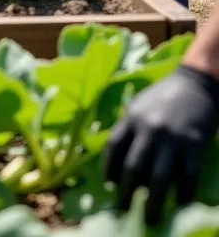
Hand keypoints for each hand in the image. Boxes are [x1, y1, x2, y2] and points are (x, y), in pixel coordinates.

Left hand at [104, 64, 218, 224]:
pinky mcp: (194, 144)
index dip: (109, 169)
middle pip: (133, 167)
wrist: (194, 84)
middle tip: (124, 210)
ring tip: (151, 218)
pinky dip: (184, 193)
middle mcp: (148, 129)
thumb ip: (128, 129)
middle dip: (127, 193)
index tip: (109, 185)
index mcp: (131, 118)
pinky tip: (181, 204)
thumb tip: (118, 160)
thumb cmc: (163, 97)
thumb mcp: (138, 106)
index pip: (113, 148)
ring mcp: (172, 137)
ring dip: (154, 202)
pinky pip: (188, 175)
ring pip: (159, 177)